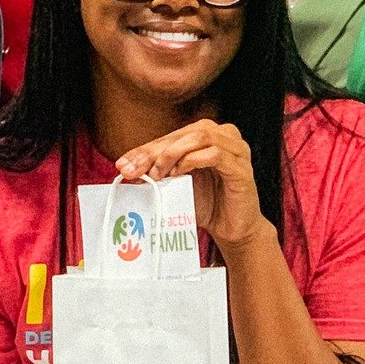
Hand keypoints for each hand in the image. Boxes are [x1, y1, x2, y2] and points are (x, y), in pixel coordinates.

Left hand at [115, 120, 265, 250]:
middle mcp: (224, 135)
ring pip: (199, 137)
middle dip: (154, 151)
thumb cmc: (207, 203)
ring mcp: (236, 149)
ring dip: (172, 153)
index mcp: (208, 134)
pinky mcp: (241, 167)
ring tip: (158, 174)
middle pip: (184, 134)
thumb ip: (157, 171)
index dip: (145, 148)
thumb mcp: (175, 184)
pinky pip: (215, 154)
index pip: (172, 136)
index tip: (123, 164)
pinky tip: (178, 173)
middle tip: (134, 169)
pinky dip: (192, 160)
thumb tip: (127, 167)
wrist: (232, 229)